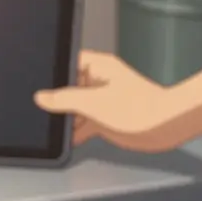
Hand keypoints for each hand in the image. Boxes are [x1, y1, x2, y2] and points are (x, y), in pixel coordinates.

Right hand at [33, 51, 201, 152]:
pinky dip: (76, 131)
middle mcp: (99, 81)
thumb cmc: (139, 108)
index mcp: (97, 67)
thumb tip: (42, 97)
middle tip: (40, 109)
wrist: (165, 126)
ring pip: (76, 107)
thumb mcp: (93, 102)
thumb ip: (65, 99)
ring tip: (50, 126)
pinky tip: (66, 139)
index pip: (68, 61)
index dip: (52, 70)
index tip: (36, 81)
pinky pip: (85, 123)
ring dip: (66, 118)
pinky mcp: (106, 118)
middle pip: (69, 87)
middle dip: (56, 99)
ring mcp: (102, 100)